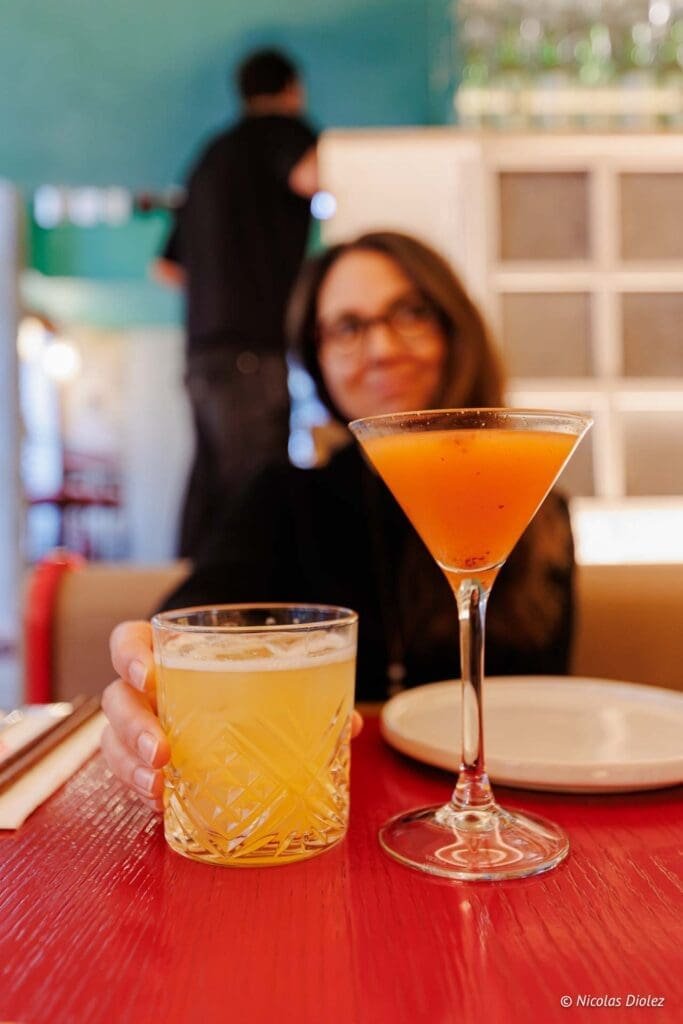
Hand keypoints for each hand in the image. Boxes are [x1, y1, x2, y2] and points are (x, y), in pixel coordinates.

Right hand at [101, 620, 363, 812]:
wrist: (234, 692)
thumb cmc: (247, 676)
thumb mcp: (269, 671)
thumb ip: (303, 689)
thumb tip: (355, 722)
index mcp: (167, 651)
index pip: (129, 642)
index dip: (130, 656)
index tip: (148, 675)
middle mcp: (144, 688)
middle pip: (116, 700)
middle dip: (133, 726)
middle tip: (160, 750)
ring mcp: (139, 726)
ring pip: (114, 743)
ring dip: (131, 767)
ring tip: (159, 787)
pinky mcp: (144, 763)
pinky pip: (129, 777)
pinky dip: (143, 792)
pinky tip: (164, 804)